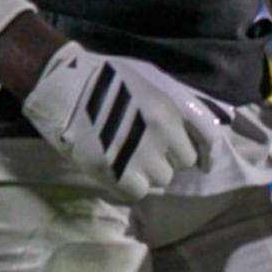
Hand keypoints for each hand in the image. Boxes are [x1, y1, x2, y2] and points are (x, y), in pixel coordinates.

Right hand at [16, 41, 212, 201]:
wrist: (64, 85)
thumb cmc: (106, 79)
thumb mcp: (150, 80)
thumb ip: (176, 104)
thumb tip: (198, 127)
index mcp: (169, 108)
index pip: (207, 138)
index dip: (204, 150)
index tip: (202, 160)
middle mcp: (159, 132)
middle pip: (183, 162)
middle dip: (169, 157)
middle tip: (147, 149)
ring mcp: (137, 153)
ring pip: (161, 179)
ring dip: (150, 172)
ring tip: (130, 157)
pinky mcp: (114, 171)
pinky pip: (138, 192)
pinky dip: (131, 186)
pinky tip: (119, 171)